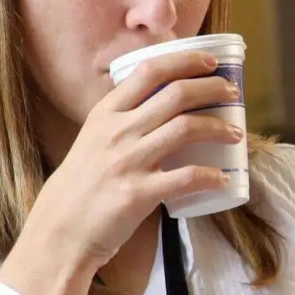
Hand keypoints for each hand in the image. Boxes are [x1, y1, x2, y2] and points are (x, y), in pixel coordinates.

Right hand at [0, 49, 242, 294]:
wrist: (58, 233)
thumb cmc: (80, 188)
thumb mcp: (92, 142)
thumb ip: (121, 124)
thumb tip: (160, 108)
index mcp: (105, 114)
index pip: (149, 71)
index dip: (184, 61)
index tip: (209, 62)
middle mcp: (117, 132)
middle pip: (176, 94)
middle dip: (212, 88)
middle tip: (232, 93)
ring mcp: (128, 161)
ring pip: (186, 128)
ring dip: (219, 127)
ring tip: (236, 133)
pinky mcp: (139, 194)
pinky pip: (187, 177)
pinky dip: (211, 176)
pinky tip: (224, 178)